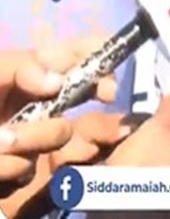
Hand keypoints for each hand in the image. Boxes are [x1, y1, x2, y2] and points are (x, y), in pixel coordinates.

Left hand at [0, 40, 116, 186]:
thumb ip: (21, 66)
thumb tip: (58, 82)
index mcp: (30, 69)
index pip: (77, 52)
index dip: (98, 57)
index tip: (105, 76)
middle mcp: (35, 100)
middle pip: (81, 95)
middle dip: (69, 103)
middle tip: (66, 110)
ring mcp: (28, 136)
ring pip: (57, 135)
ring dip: (27, 138)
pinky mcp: (15, 170)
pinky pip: (25, 168)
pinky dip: (3, 166)